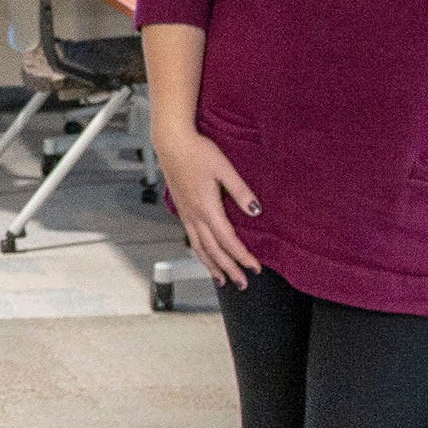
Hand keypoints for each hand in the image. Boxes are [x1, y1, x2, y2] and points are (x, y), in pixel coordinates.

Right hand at [153, 124, 261, 286]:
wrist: (172, 143)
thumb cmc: (198, 152)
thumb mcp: (225, 169)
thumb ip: (240, 191)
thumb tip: (255, 212)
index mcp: (207, 208)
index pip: (228, 240)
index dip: (242, 256)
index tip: (256, 267)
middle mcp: (195, 216)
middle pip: (213, 251)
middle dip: (229, 269)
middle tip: (242, 284)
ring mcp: (186, 214)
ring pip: (199, 248)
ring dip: (212, 266)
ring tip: (222, 281)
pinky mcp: (182, 210)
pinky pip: (191, 239)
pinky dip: (200, 253)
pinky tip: (205, 257)